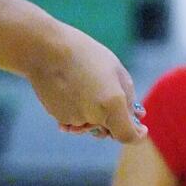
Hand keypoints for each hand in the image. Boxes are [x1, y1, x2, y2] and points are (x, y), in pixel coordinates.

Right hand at [26, 23, 147, 143]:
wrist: (45, 50)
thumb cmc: (84, 54)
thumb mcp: (116, 70)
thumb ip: (128, 96)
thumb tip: (136, 116)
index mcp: (113, 104)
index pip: (128, 136)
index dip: (137, 135)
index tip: (140, 128)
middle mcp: (94, 117)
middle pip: (109, 130)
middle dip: (113, 119)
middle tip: (109, 96)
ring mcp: (74, 119)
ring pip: (91, 124)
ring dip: (93, 114)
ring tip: (85, 86)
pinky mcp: (58, 117)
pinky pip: (74, 121)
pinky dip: (77, 111)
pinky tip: (71, 91)